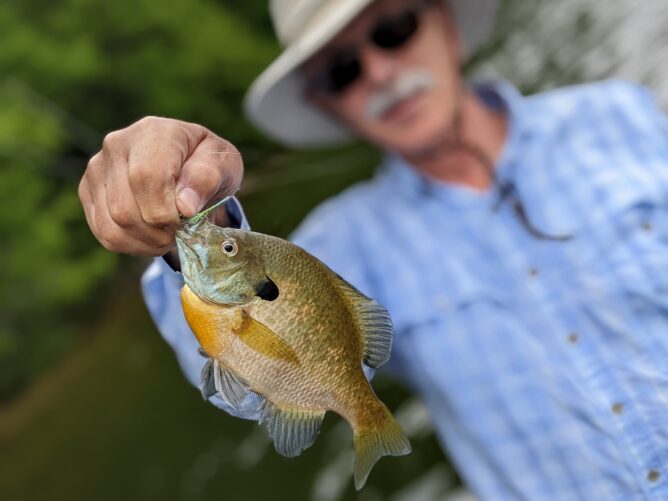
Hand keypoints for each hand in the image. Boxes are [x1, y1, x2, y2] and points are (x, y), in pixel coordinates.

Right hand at [79, 117, 242, 255]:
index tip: (186, 219)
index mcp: (153, 132)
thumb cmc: (208, 165)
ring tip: (168, 234)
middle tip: (181, 231)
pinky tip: (151, 236)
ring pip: (113, 226)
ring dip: (147, 242)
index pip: (145, 177)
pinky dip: (133, 245)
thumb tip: (185, 206)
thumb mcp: (224, 165)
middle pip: (126, 208)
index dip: (165, 211)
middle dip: (159, 232)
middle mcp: (116, 145)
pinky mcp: (88, 192)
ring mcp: (97, 169)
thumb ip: (208, 178)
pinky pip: (105, 234)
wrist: (189, 166)